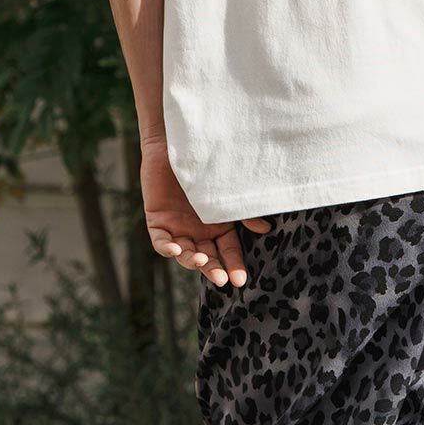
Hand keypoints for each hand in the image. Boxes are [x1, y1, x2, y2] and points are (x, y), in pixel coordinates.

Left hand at [140, 138, 272, 286]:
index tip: (241, 280)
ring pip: (184, 253)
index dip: (234, 266)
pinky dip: (166, 247)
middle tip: (220, 279)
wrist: (181, 144)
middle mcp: (199, 232)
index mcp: (219, 227)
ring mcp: (177, 228)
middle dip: (214, 269)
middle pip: (208, 257)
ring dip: (192, 260)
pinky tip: (175, 249)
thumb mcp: (229, 192)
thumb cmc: (208, 168)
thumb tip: (266, 229)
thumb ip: (243, 212)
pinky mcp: (157, 220)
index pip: (228, 252)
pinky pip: (160, 241)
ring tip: (202, 260)